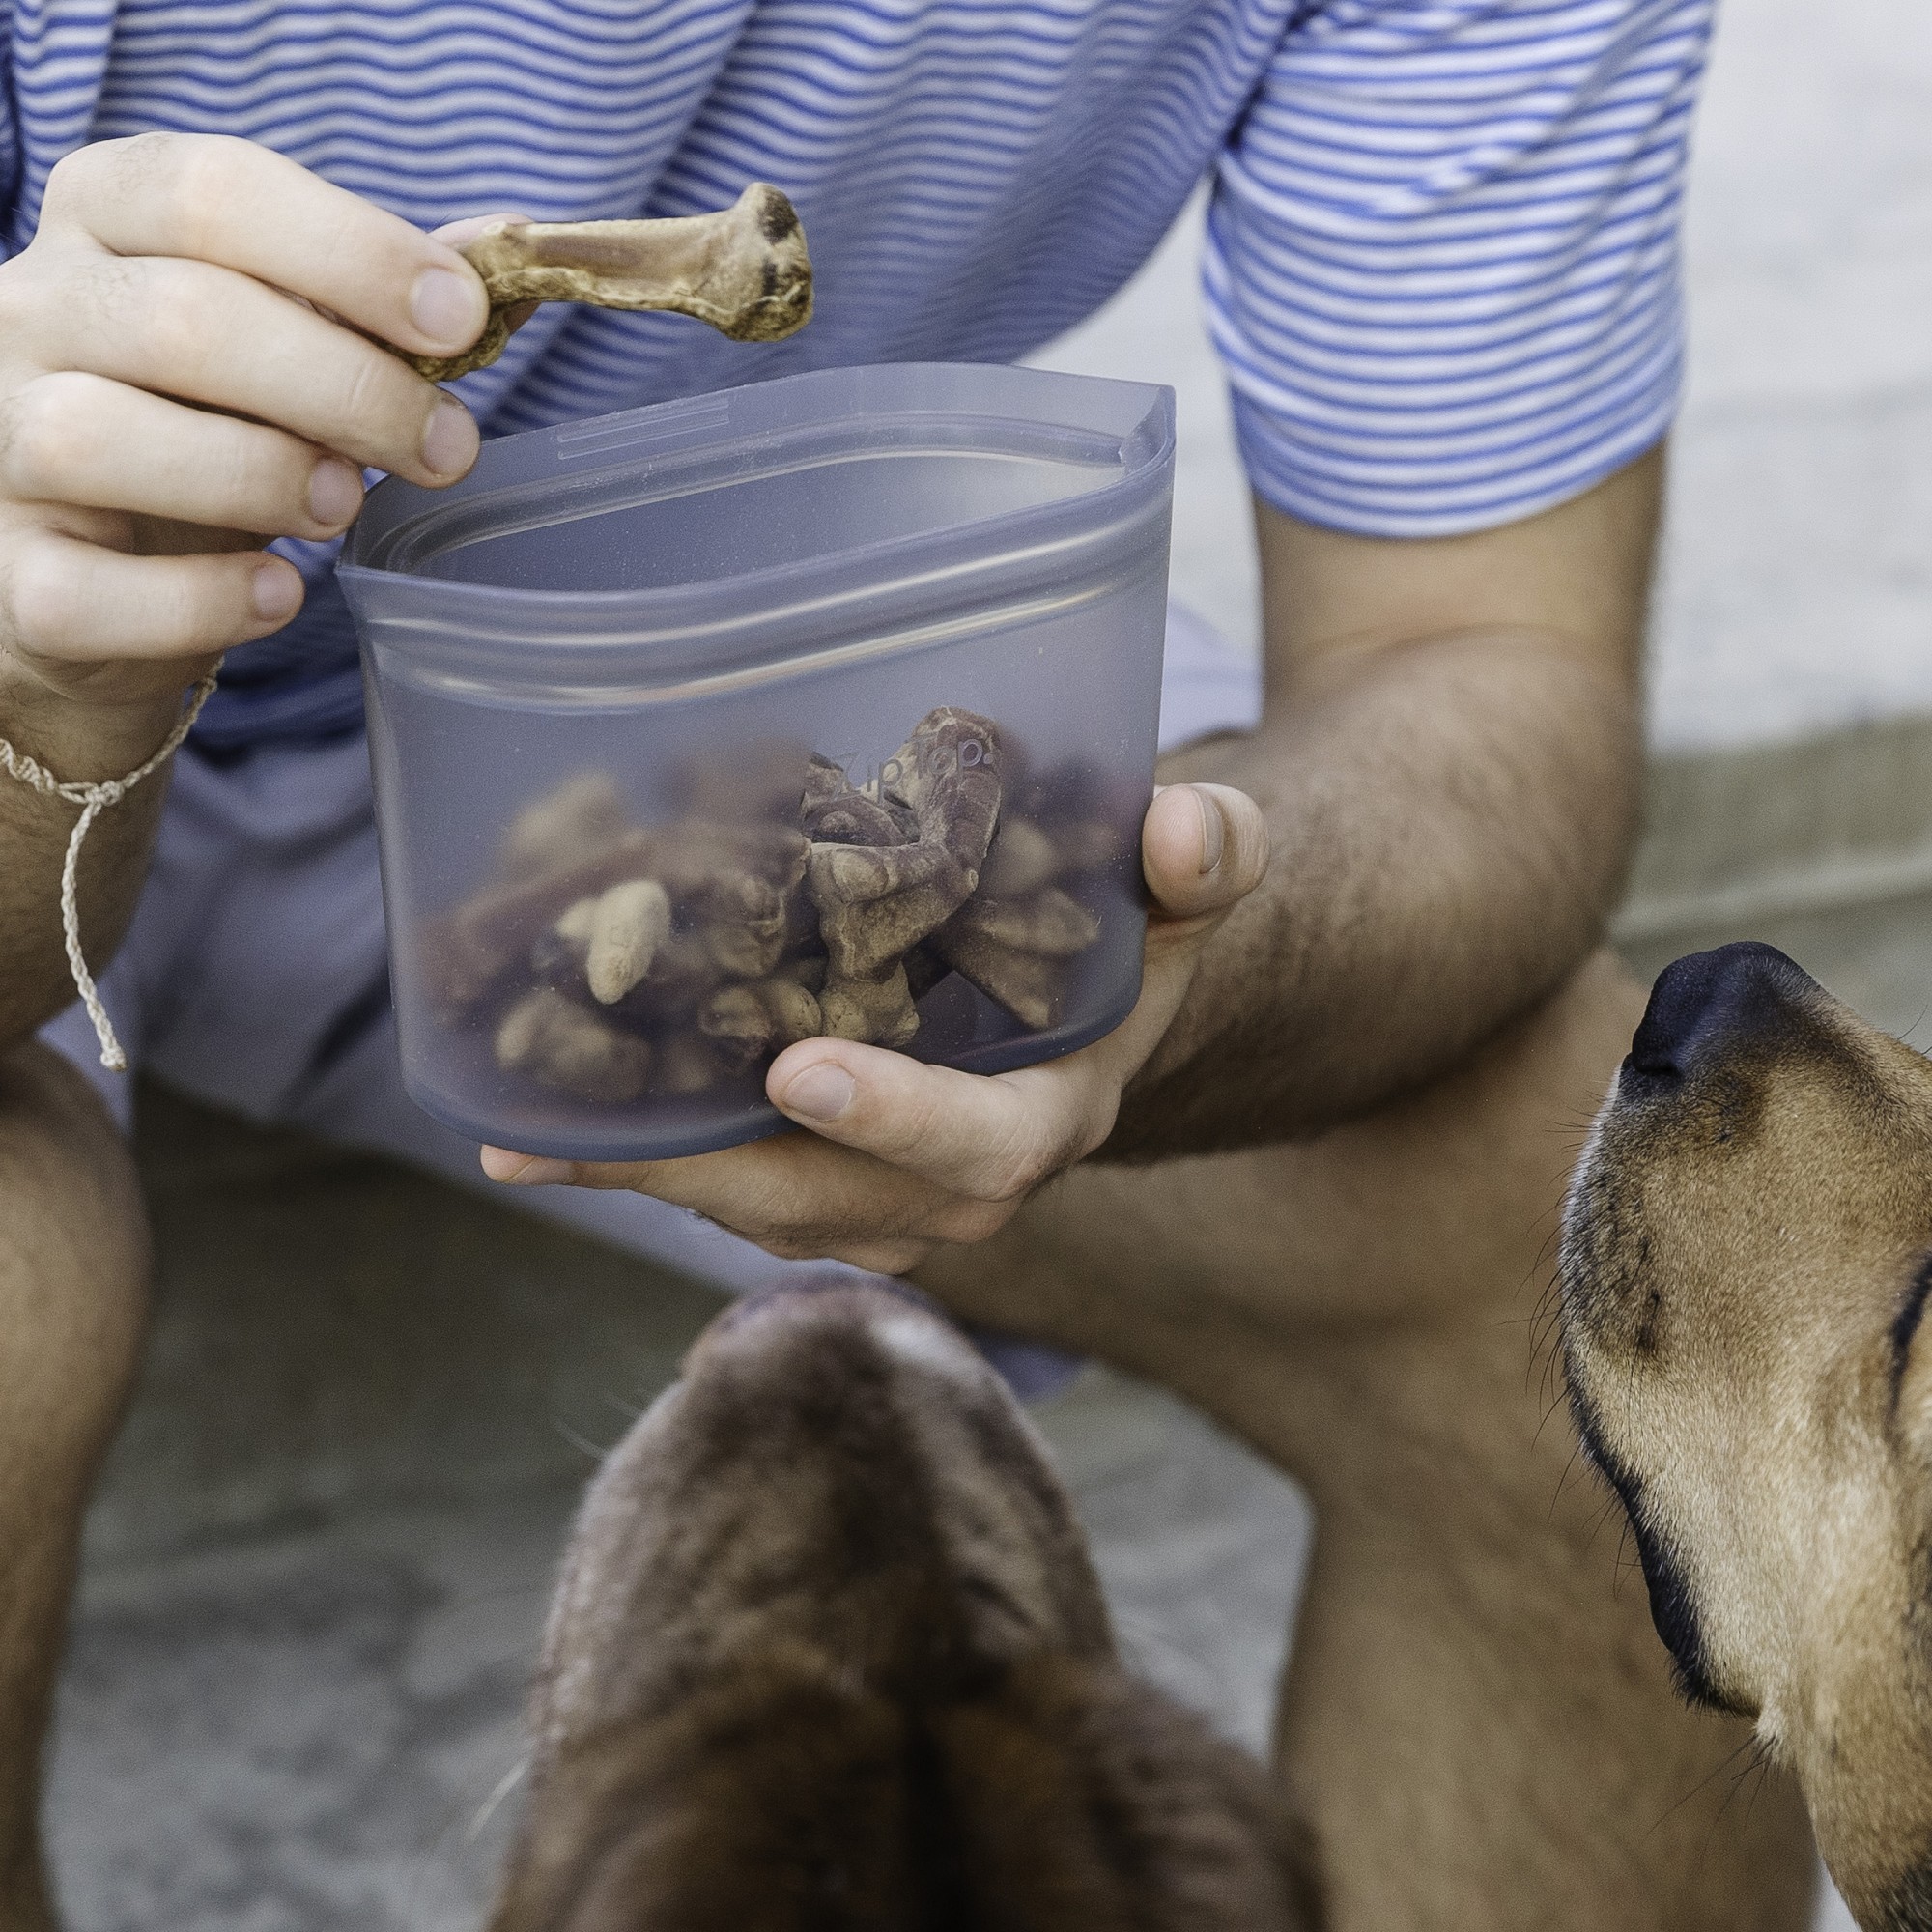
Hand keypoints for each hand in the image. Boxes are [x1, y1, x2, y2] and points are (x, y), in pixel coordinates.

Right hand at [0, 132, 490, 749]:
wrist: (99, 573)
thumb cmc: (211, 429)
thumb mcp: (289, 343)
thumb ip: (377, 300)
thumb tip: (506, 253)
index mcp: (103, 219)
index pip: (211, 191)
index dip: (351, 251)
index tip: (459, 319)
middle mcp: (27, 313)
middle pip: (184, 319)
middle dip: (348, 387)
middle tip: (445, 448)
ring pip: (102, 437)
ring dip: (261, 475)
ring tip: (343, 507)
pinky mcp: (7, 574)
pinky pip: (85, 590)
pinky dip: (202, 600)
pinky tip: (277, 594)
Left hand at [479, 782, 1269, 1274]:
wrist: (1072, 1016)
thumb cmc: (1115, 945)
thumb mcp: (1173, 899)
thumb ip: (1203, 862)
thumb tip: (1184, 827)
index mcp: (1041, 1120)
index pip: (977, 1147)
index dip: (896, 1121)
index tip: (799, 1071)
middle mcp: (954, 1189)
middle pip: (827, 1202)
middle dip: (710, 1172)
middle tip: (594, 1129)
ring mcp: (874, 1202)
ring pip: (754, 1208)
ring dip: (643, 1177)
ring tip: (527, 1136)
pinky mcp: (812, 1187)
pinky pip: (722, 1186)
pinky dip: (634, 1160)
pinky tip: (530, 1124)